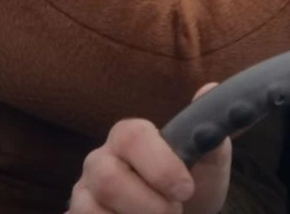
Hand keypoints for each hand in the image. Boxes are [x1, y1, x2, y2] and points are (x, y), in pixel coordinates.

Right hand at [69, 84, 231, 213]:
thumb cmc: (191, 186)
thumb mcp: (208, 162)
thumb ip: (208, 132)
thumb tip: (210, 89)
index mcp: (129, 136)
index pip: (132, 137)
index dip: (160, 166)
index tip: (186, 189)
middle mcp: (100, 159)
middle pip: (108, 178)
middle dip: (148, 204)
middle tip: (174, 211)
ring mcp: (85, 190)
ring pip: (94, 208)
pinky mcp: (80, 213)